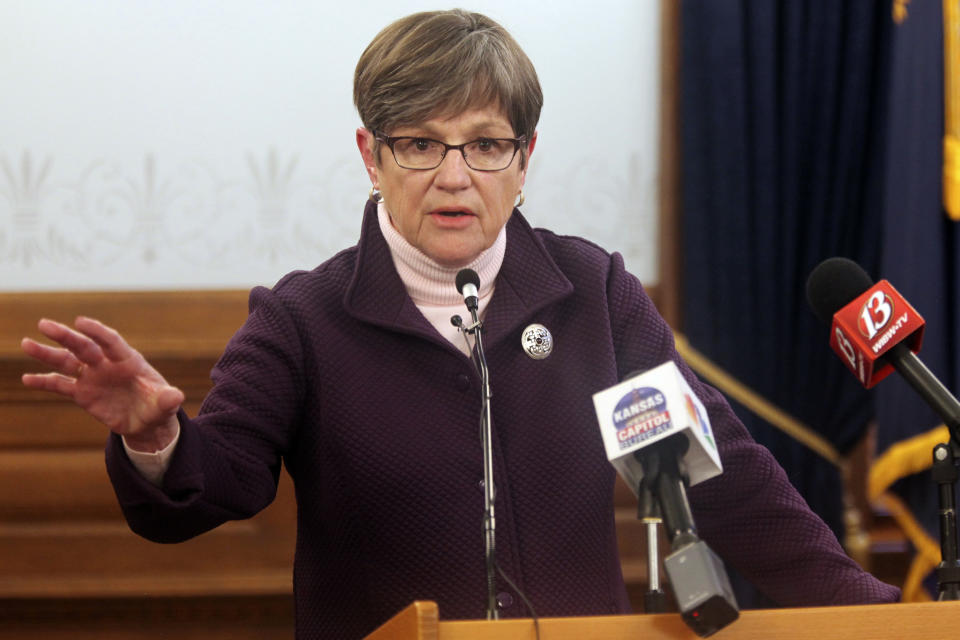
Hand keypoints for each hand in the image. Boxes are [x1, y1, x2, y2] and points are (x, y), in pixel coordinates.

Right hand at [21, 316, 183, 451]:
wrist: (147, 422)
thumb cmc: (158, 407)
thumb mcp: (165, 405)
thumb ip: (167, 400)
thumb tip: (176, 397)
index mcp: (129, 361)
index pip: (111, 342)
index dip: (97, 332)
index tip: (81, 322)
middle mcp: (107, 365)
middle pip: (84, 347)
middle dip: (66, 336)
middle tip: (44, 324)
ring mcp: (92, 377)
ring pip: (67, 362)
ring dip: (47, 353)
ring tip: (26, 343)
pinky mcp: (82, 393)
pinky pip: (60, 385)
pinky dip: (44, 381)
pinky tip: (26, 379)